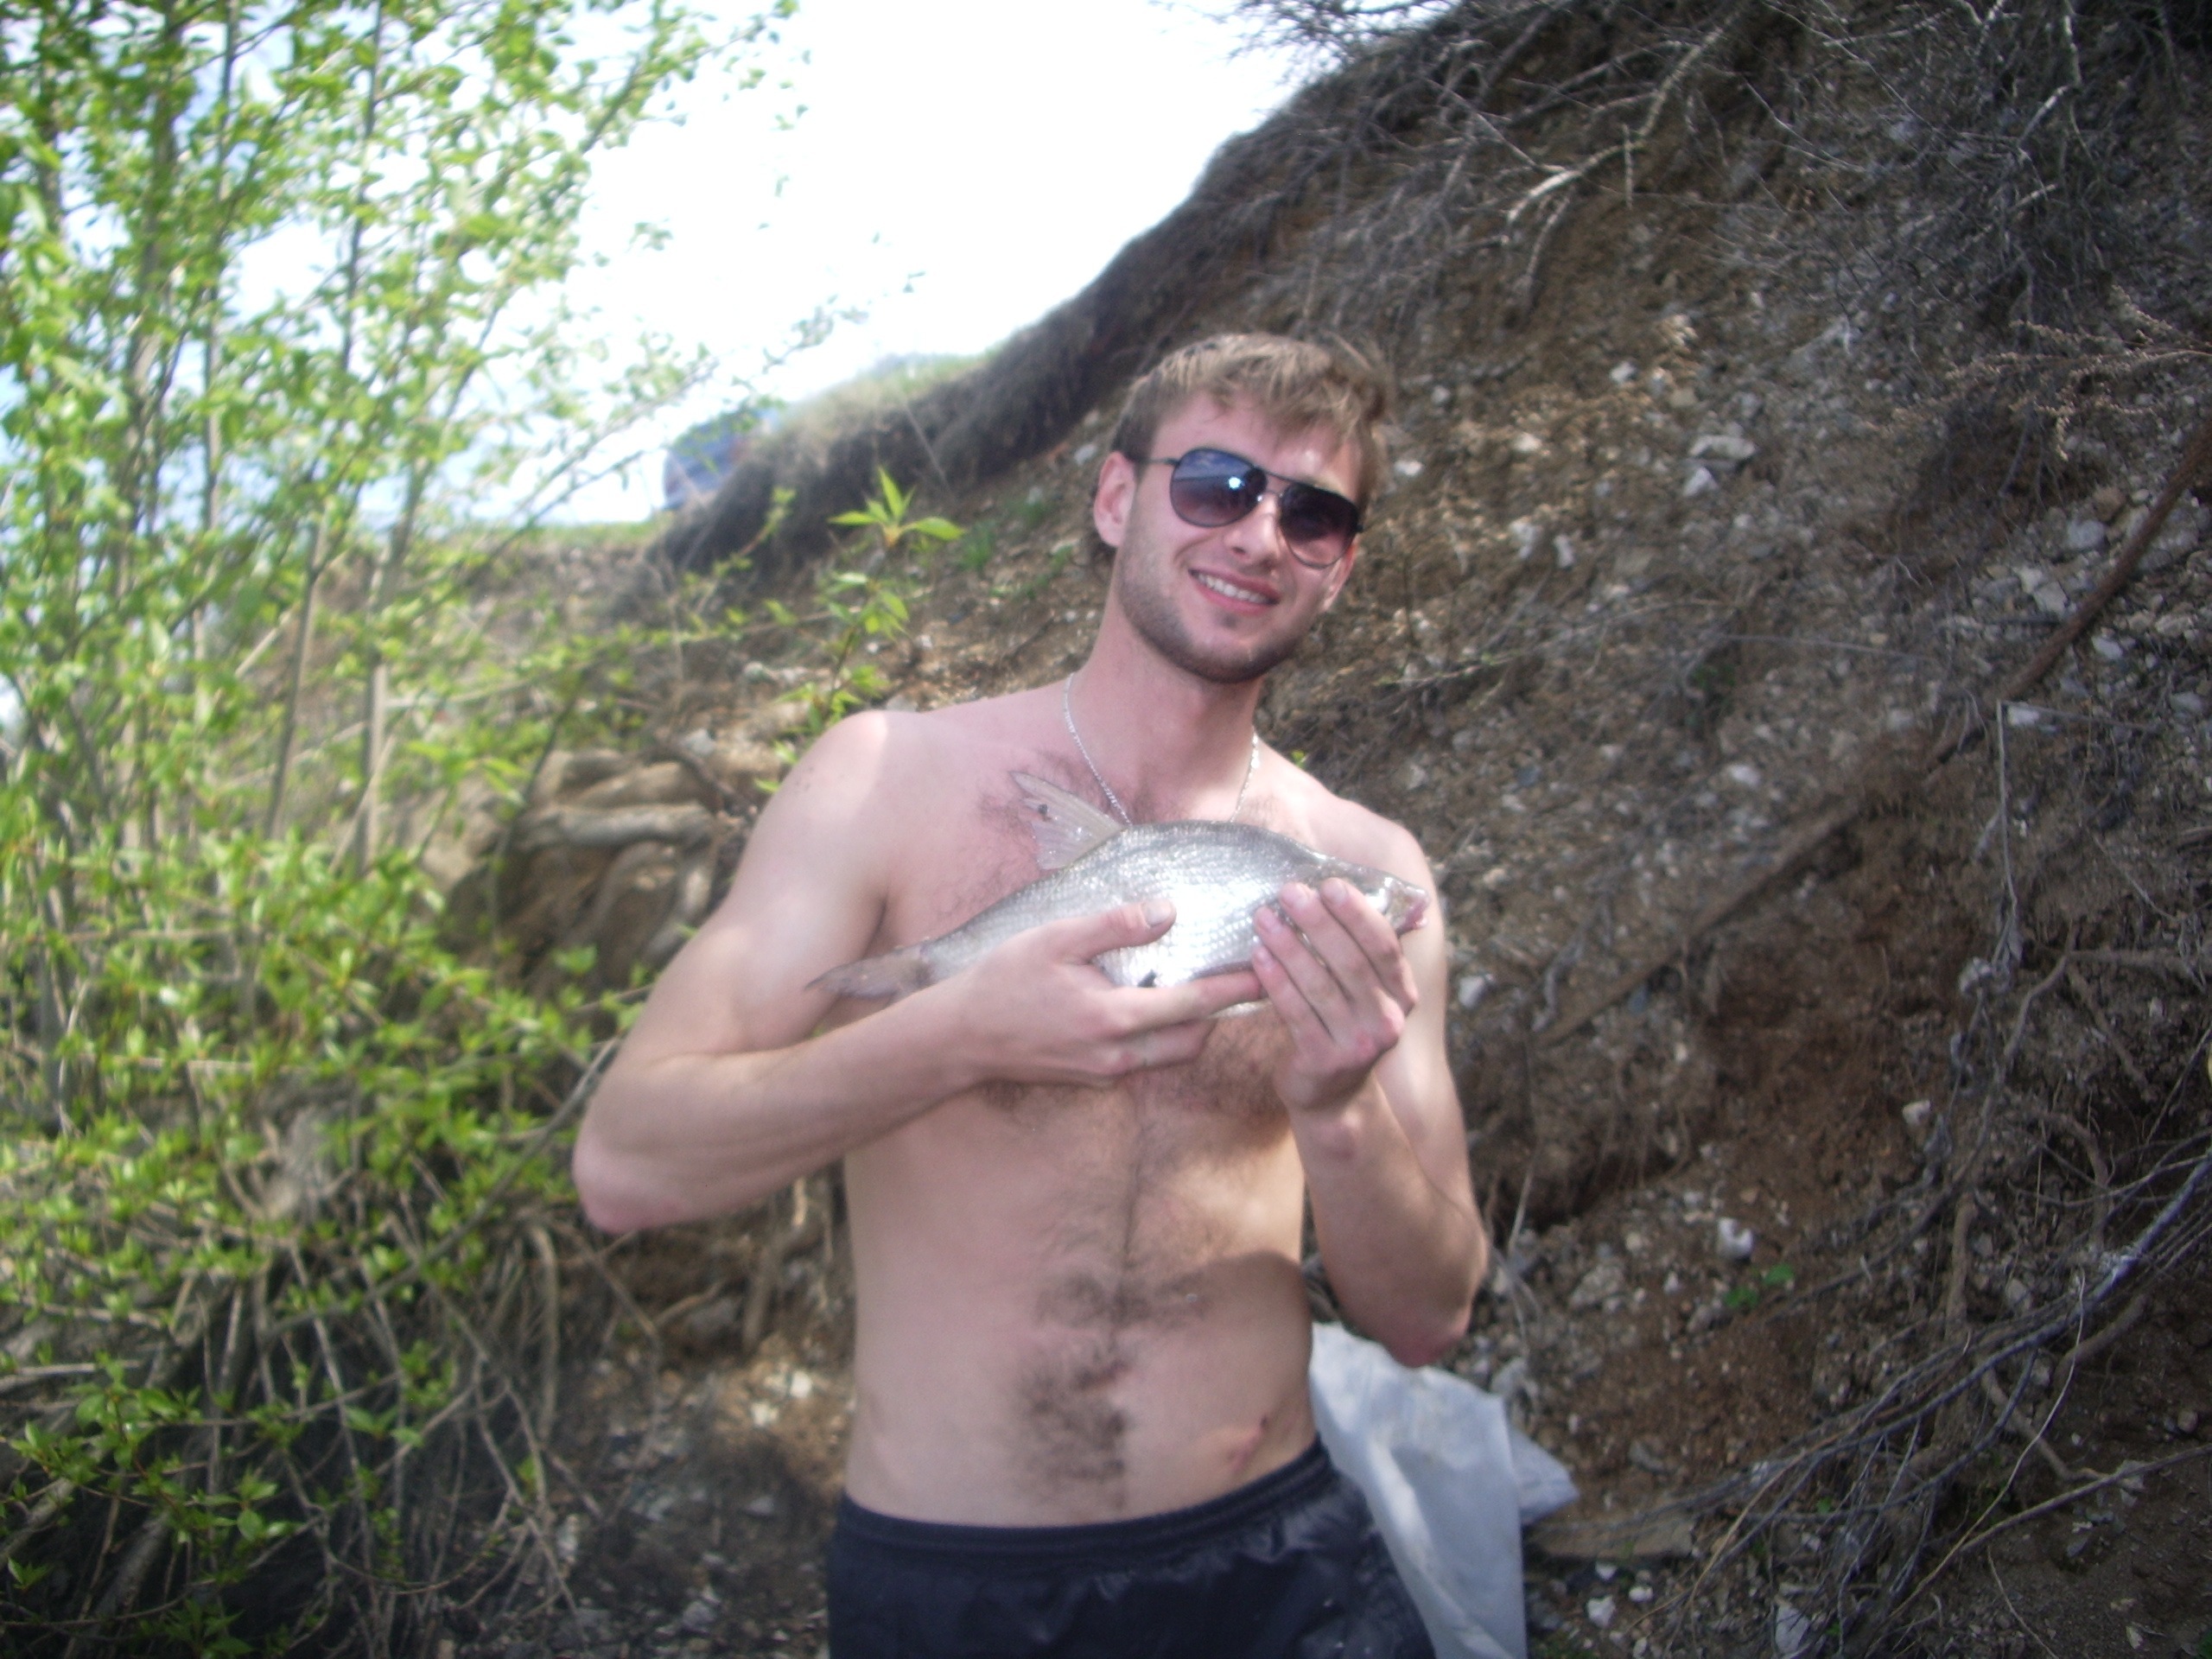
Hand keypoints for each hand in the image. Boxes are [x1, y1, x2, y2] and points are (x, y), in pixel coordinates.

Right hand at [942, 899, 1262, 1088]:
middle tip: (1245, 982)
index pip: (1193, 1004)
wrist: (962, 1037)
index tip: (1266, 973)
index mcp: (1112, 1017)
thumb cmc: (1003, 982)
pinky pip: (1145, 1060)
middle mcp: (1117, 1055)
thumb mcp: (1055, 940)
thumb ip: (1114, 927)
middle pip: (1194, 1040)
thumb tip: (1167, 913)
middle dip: (1223, 1015)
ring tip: (1206, 991)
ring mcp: (1107, 1073)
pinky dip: (1163, 1037)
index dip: (1234, 989)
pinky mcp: (1095, 1080)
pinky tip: (1156, 1007)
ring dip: (1194, 1028)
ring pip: (1172, 1055)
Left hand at [1250, 879, 1420, 1115]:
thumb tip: (1350, 884)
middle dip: (1319, 923)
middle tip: (1289, 892)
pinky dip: (1276, 982)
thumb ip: (1362, 949)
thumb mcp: (1364, 992)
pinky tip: (1258, 957)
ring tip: (1263, 918)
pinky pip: (1297, 1014)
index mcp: (1403, 994)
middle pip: (1352, 962)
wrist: (1332, 1095)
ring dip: (1290, 947)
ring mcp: (1359, 1044)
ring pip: (1321, 986)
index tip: (1330, 884)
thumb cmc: (1341, 1025)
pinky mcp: (1325, 1061)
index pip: (1384, 946)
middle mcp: (1389, 1019)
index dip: (1358, 914)